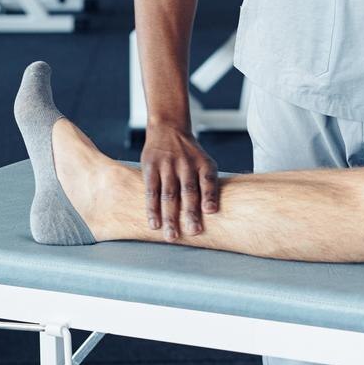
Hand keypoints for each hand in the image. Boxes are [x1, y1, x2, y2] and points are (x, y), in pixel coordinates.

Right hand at [141, 121, 219, 238]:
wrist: (168, 128)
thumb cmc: (190, 154)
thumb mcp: (204, 162)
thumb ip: (208, 184)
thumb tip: (212, 213)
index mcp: (203, 164)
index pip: (208, 180)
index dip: (210, 195)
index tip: (210, 211)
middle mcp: (186, 164)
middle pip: (189, 191)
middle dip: (190, 213)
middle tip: (193, 232)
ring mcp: (167, 166)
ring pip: (169, 195)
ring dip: (170, 217)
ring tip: (171, 235)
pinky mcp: (151, 167)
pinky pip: (151, 191)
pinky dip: (152, 209)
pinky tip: (154, 223)